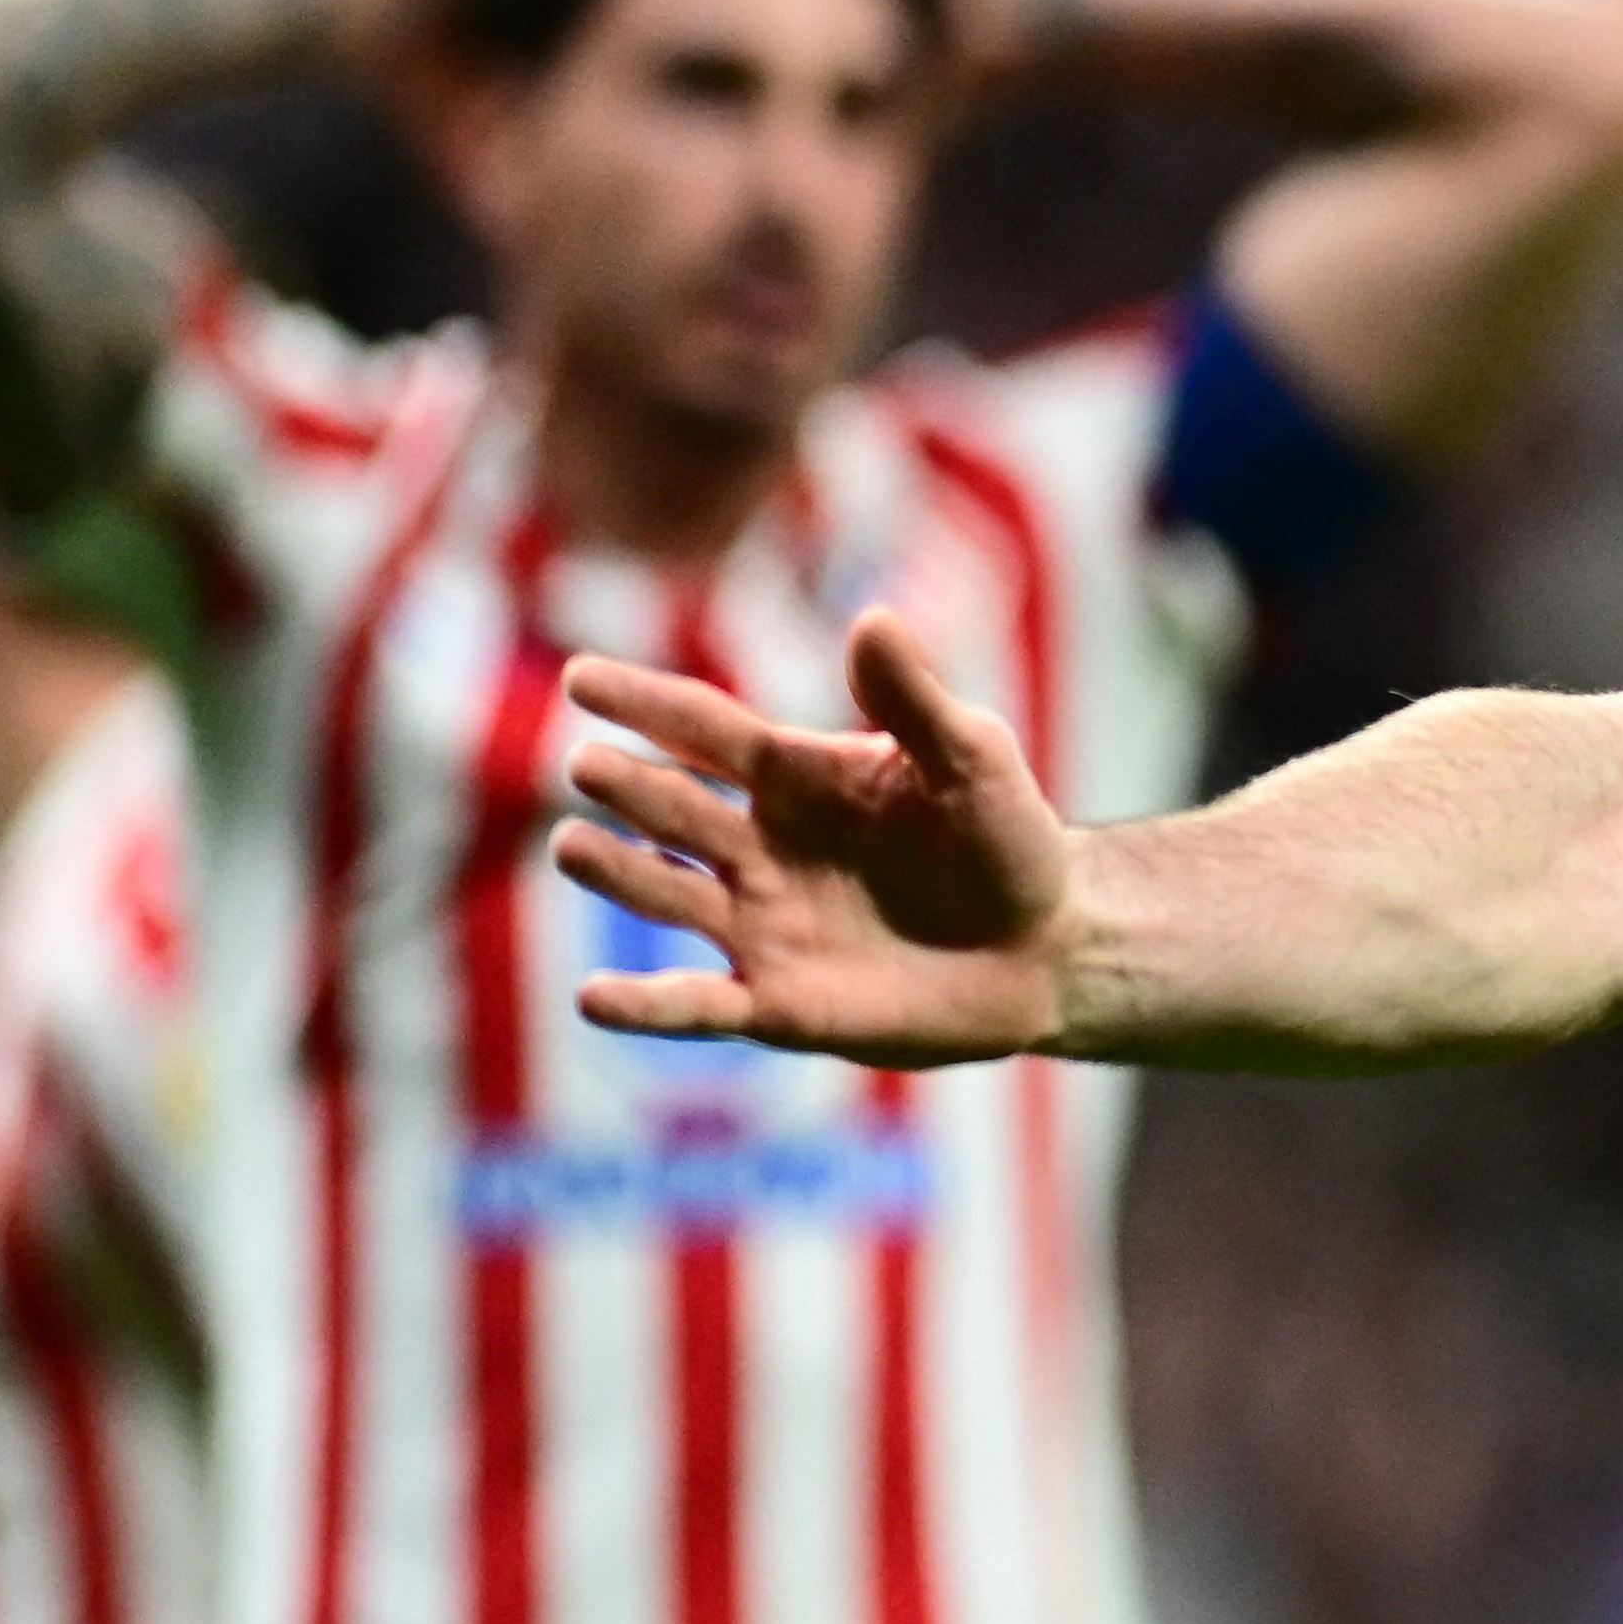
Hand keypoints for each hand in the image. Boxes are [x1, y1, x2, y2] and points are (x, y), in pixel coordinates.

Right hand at [554, 609, 1076, 1064]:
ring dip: (619, 871)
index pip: (704, 728)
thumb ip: (915, 699)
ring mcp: (761, 924)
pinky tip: (594, 996)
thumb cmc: (1006, 839)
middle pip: (677, 806)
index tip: (582, 676)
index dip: (645, 702)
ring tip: (575, 846)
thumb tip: (874, 618)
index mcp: (796, 776)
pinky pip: (697, 1005)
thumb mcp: (973, 760)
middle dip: (631, 785)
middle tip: (589, 766)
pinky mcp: (777, 1003)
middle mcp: (760, 846)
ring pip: (667, 893)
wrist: (1047, 948)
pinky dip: (646, 1005)